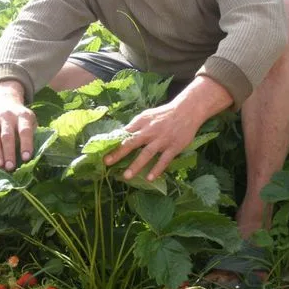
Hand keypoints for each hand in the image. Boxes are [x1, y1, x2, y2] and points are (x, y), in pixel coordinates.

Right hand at [0, 81, 36, 170]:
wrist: (3, 100)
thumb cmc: (20, 118)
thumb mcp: (30, 120)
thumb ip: (31, 134)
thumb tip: (31, 157)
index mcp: (23, 116)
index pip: (25, 131)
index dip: (26, 144)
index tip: (26, 158)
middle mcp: (8, 116)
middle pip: (7, 136)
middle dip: (9, 152)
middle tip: (10, 167)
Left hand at [104, 75, 232, 180]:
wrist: (187, 111)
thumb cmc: (163, 114)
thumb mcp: (147, 116)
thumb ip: (134, 126)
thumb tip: (119, 136)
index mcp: (142, 123)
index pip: (124, 133)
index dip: (113, 142)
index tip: (102, 151)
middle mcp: (150, 131)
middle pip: (132, 142)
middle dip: (119, 153)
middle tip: (107, 162)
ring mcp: (162, 140)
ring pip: (147, 153)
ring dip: (136, 165)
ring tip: (126, 176)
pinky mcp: (174, 147)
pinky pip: (164, 160)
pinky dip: (157, 169)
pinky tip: (149, 178)